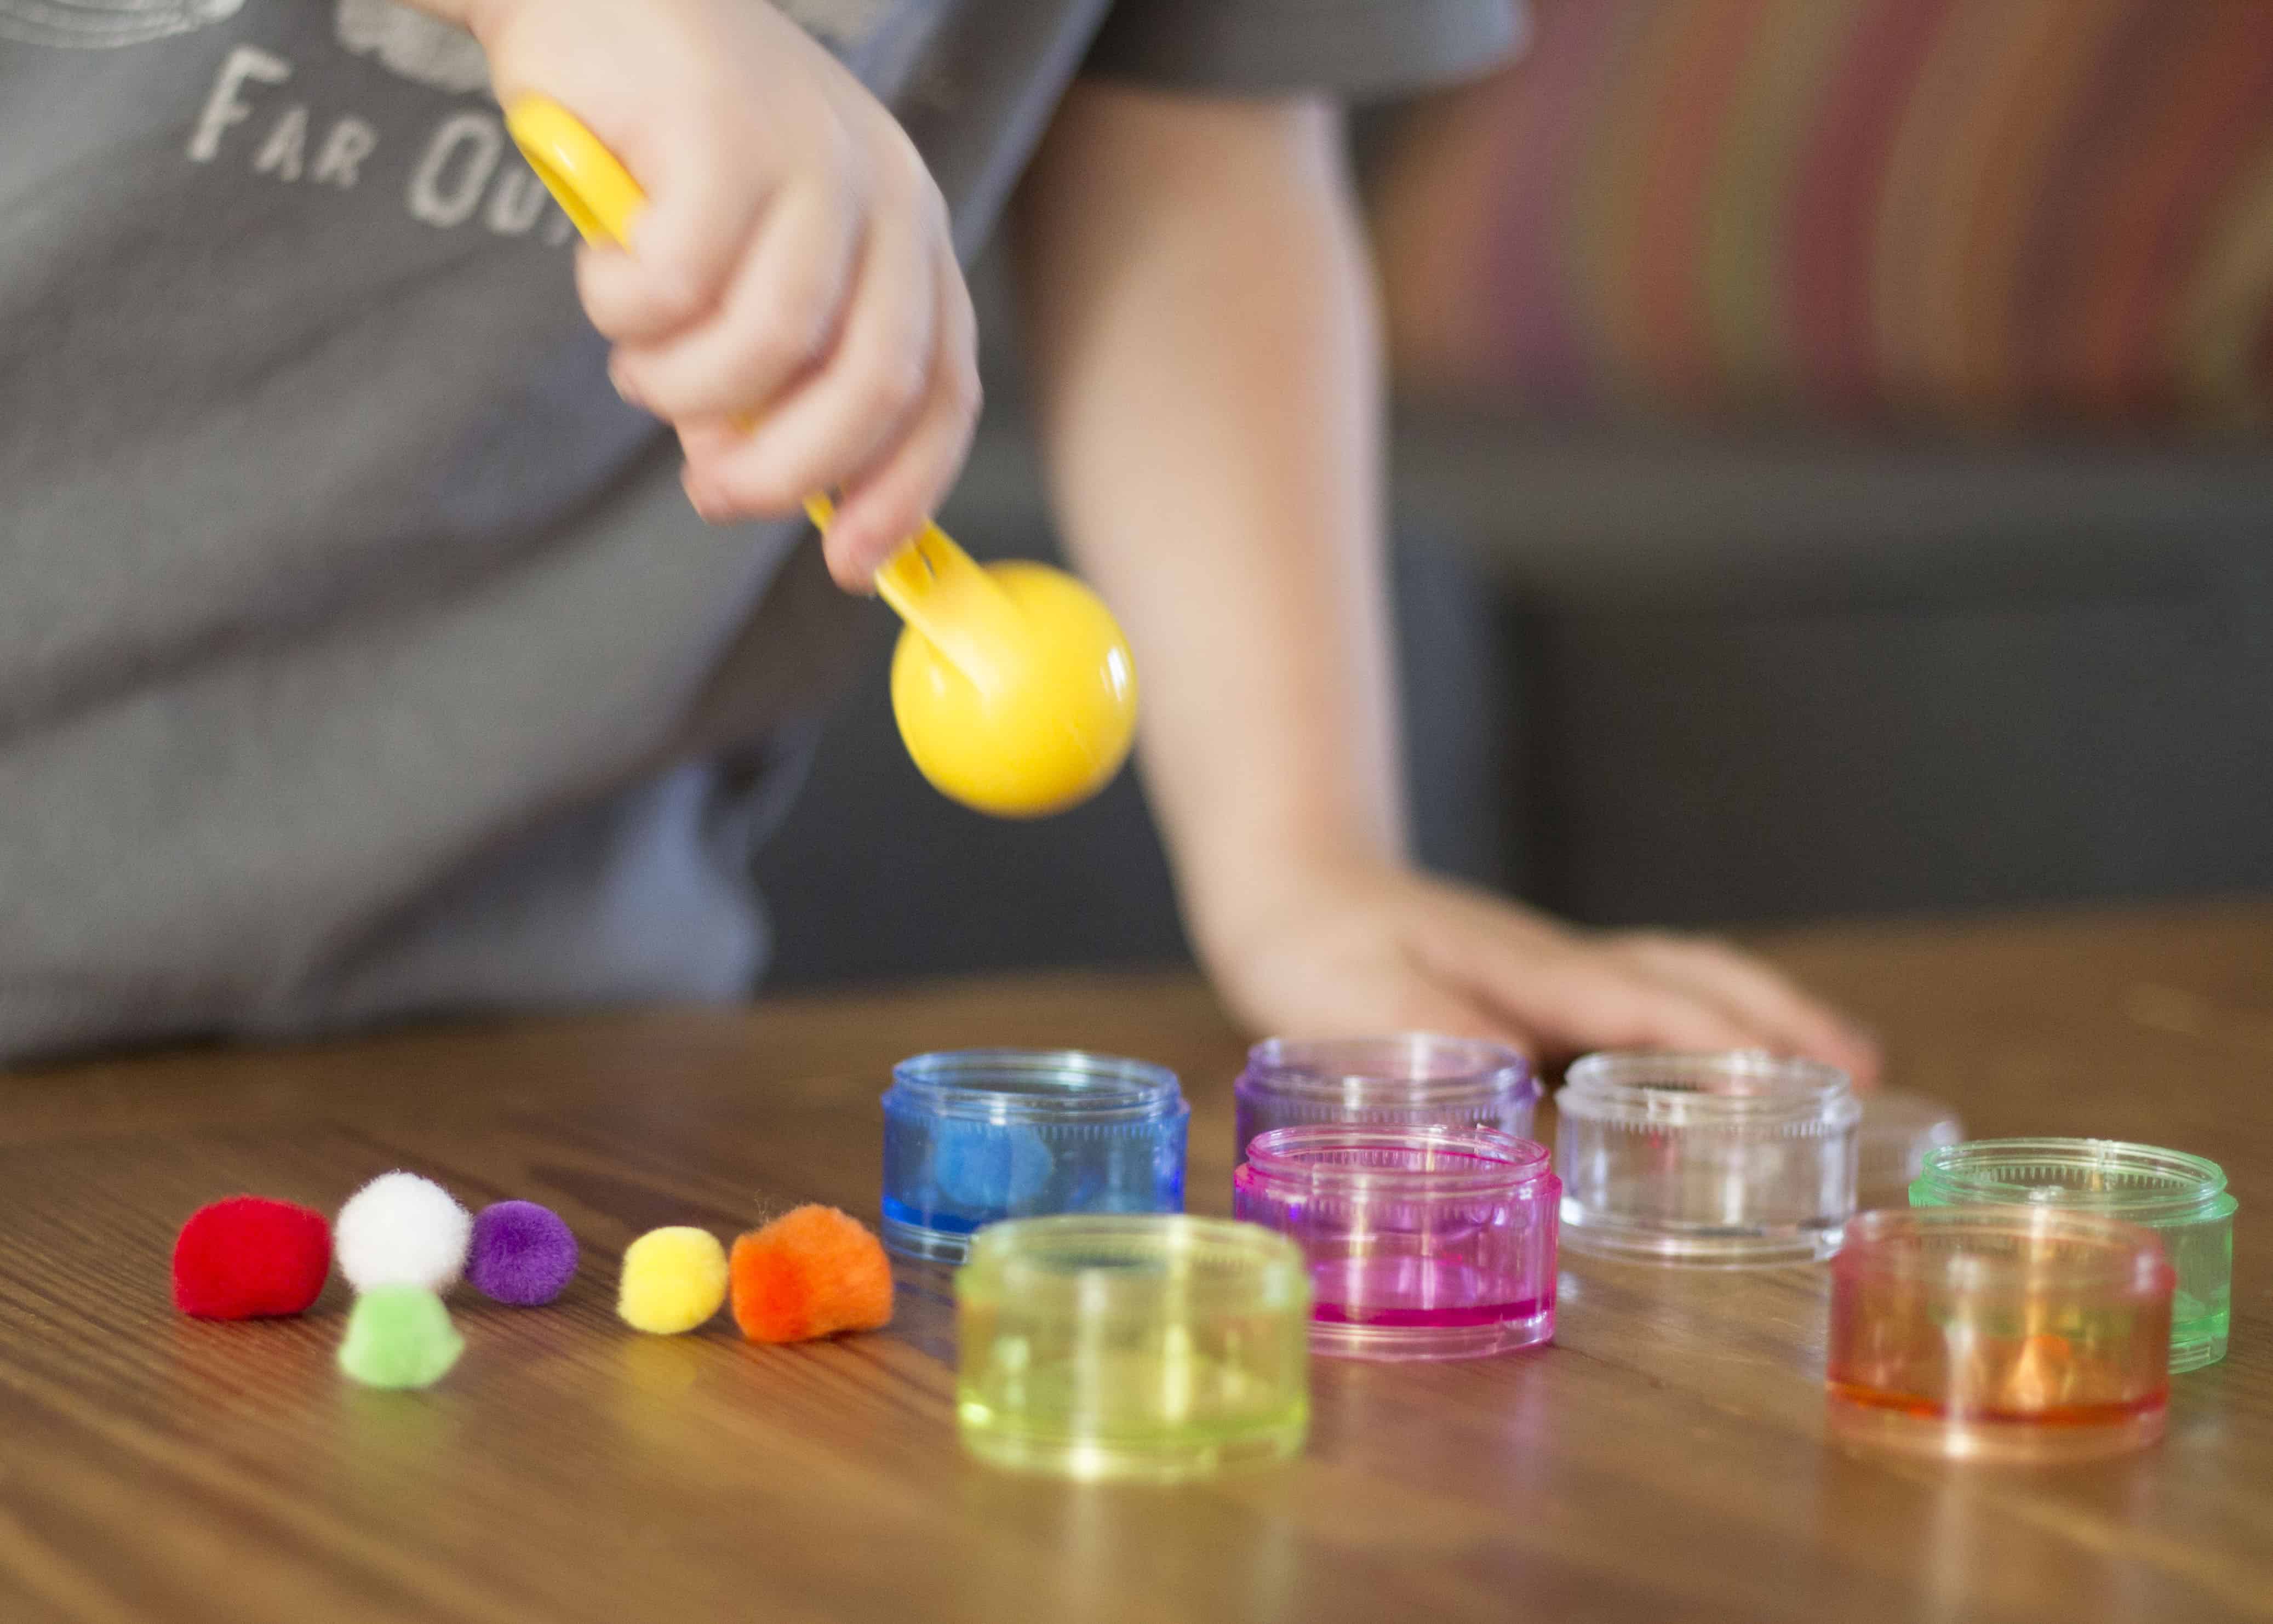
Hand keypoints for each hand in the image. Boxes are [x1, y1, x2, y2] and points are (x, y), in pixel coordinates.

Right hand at [470, 0, 979, 586]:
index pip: (943, 392)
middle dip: (786, 472)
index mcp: (911, 236)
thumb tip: (759, 482)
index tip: (851, 567)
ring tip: (639, 362)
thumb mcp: (749, 270)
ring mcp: (812, 158)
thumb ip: (773, 374)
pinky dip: (627, 310)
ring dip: (685, 389)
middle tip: (711, 490)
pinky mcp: (724, 132)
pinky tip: (607, 275)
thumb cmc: (675, 147)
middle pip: (869, 386)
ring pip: (766, 347)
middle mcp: (886, 195)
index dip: (903, 492)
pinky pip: (676, 285)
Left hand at [1193, 856, 1882, 1083]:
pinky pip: (1642, 1007)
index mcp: (1530, 972)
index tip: (1809, 1076)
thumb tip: (1508, 1076)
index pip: (1651, 1007)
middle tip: (1867, 1075)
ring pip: (1680, 986)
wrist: (1286, 883)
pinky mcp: (1534, 991)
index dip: (1730, 1043)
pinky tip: (1717, 1074)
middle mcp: (1560, 967)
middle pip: (1694, 982)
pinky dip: (1700, 1031)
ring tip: (1840, 1068)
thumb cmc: (1311, 942)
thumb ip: (1423, 1036)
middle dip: (1782, 1022)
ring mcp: (1553, 975)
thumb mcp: (1346, 996)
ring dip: (1760, 1019)